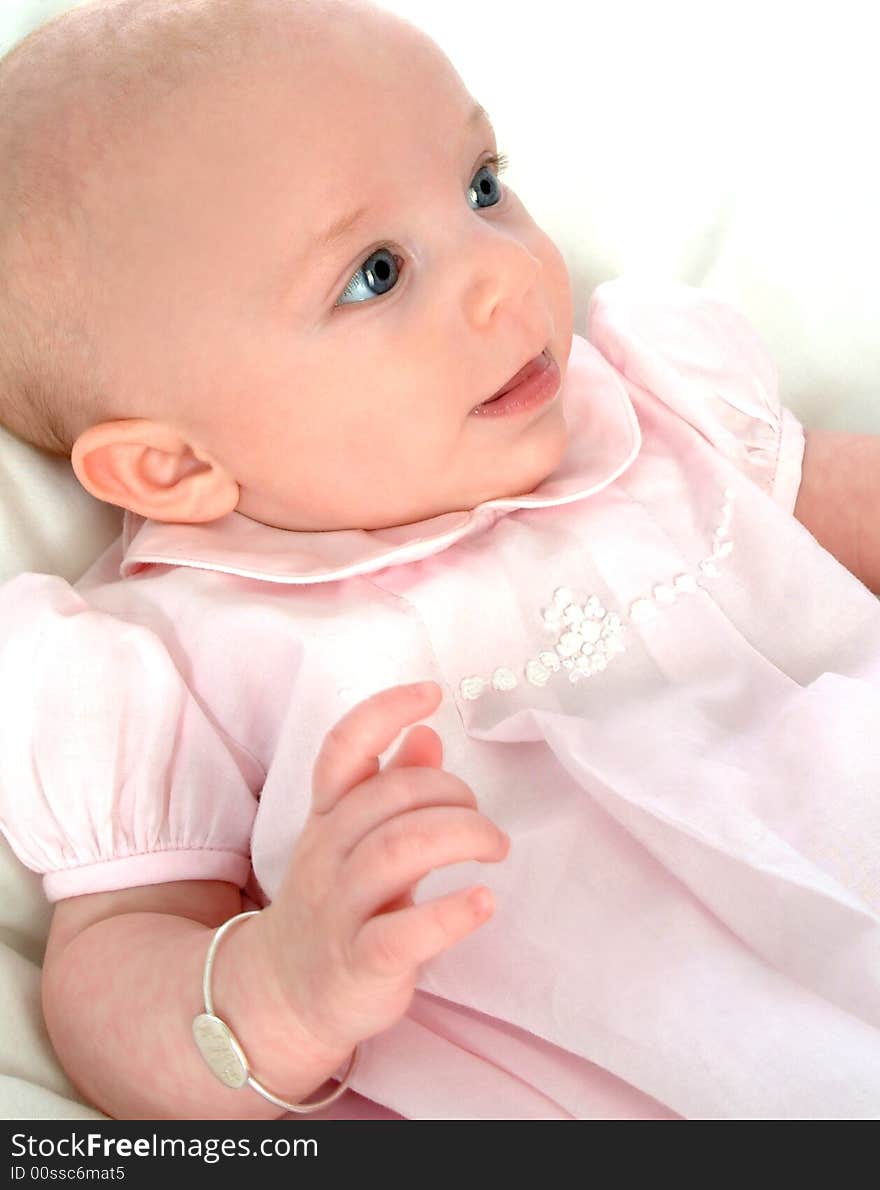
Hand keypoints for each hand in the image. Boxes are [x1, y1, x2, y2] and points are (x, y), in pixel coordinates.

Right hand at [259, 681, 509, 1051]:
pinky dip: (451, 914)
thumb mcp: (355, 841)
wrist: (283, 996)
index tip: (432, 693)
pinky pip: (404, 933)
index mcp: (326, 817)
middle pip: (388, 799)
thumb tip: (427, 734)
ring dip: (460, 837)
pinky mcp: (360, 963)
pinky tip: (483, 902)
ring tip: (495, 848)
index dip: (384, 711)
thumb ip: (392, 788)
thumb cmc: (336, 905)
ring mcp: (339, 910)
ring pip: (397, 851)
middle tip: (483, 822)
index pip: (343, 749)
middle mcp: (326, 854)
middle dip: (450, 793)